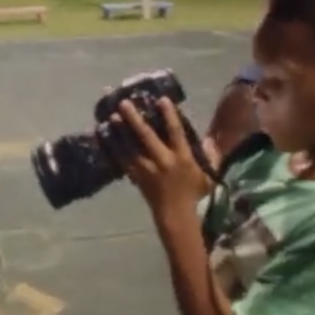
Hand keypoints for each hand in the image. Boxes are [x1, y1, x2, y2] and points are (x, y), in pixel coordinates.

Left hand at [111, 97, 214, 215]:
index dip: (169, 115)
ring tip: (111, 117)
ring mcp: (147, 169)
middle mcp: (162, 161)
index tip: (161, 99)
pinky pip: (122, 160)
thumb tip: (209, 139)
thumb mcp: (206, 174)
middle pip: (146, 136)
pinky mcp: (136, 177)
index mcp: (182, 158)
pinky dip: (113, 148)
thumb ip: (209, 155)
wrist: (176, 216)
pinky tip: (104, 137)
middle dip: (135, 119)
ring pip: (130, 147)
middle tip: (124, 103)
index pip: (175, 132)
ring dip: (120, 131)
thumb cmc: (194, 193)